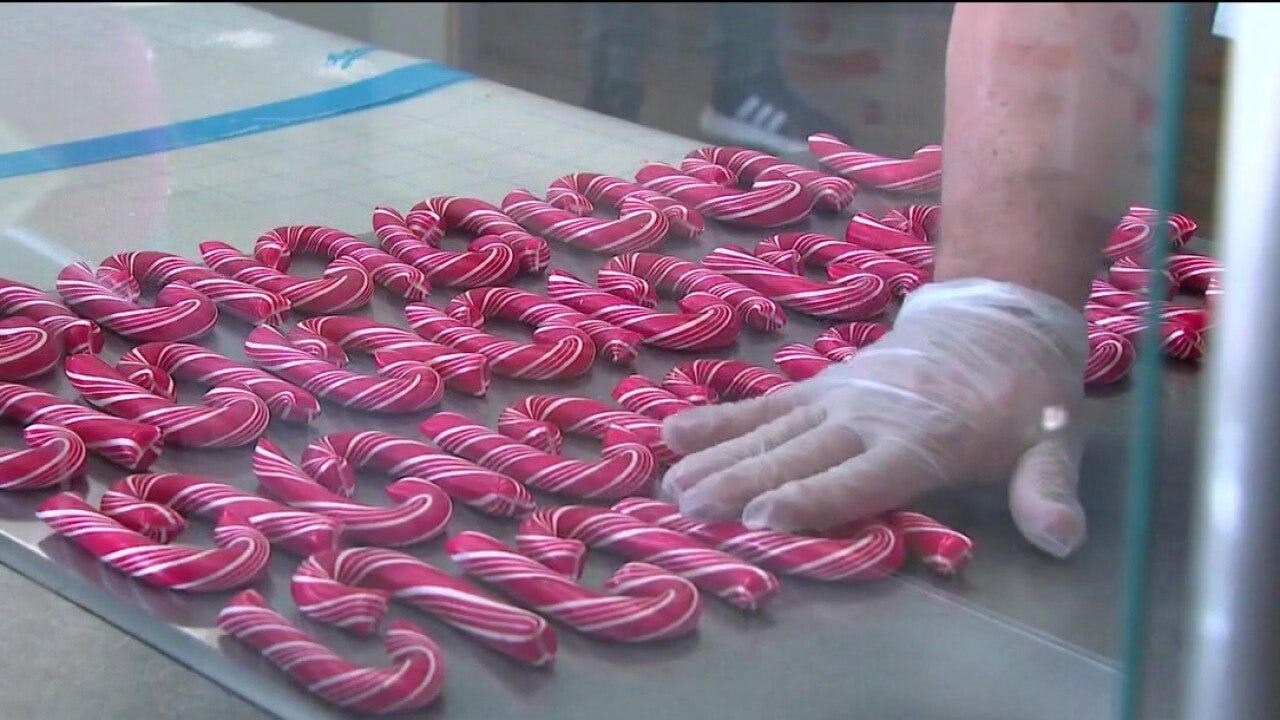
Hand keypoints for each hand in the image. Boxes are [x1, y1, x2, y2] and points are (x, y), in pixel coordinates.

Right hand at [661, 279, 1089, 557]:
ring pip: (768, 431)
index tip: (764, 520)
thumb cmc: (1023, 396)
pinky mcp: (819, 387)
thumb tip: (1063, 540)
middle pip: (797, 456)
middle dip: (741, 484)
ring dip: (718, 457)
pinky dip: (718, 420)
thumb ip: (1047, 493)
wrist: (995, 316)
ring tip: (669, 484)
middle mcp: (865, 417)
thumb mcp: (1052, 442)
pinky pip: (763, 405)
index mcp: (920, 439)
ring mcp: (836, 398)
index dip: (815, 500)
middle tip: (690, 509)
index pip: (861, 477)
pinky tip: (674, 434)